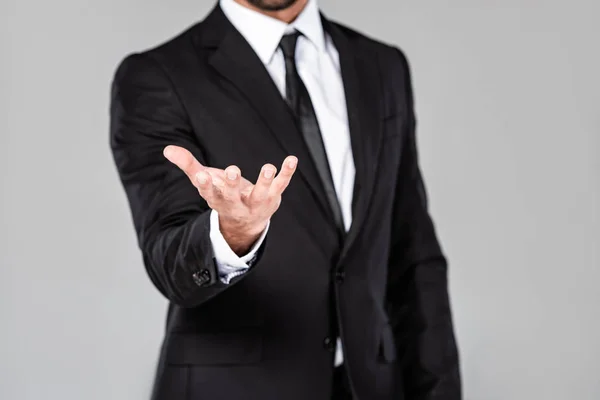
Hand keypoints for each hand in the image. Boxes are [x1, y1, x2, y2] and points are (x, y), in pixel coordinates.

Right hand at [163, 145, 297, 254]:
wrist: (246, 222)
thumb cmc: (222, 195)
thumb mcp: (204, 181)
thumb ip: (188, 165)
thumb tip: (167, 149)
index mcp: (217, 200)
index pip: (209, 194)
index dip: (206, 185)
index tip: (201, 176)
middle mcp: (236, 205)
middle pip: (233, 197)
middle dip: (233, 185)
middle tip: (233, 171)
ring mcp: (256, 202)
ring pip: (260, 193)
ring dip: (264, 181)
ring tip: (268, 167)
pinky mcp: (273, 197)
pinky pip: (281, 185)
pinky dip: (287, 172)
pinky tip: (292, 159)